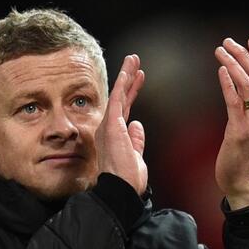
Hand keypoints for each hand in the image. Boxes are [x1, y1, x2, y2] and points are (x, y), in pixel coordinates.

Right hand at [95, 54, 147, 195]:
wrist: (122, 189)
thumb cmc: (128, 179)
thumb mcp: (135, 157)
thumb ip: (136, 140)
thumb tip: (138, 124)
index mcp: (115, 136)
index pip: (124, 109)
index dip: (131, 93)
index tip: (139, 79)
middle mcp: (109, 128)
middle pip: (121, 98)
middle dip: (129, 80)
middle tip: (135, 63)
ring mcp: (109, 125)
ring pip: (118, 94)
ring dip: (126, 75)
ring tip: (134, 60)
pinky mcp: (111, 123)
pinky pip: (117, 98)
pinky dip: (122, 83)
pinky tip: (128, 70)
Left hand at [214, 37, 248, 209]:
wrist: (244, 182)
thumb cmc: (247, 155)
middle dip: (243, 55)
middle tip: (228, 41)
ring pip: (247, 85)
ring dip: (233, 64)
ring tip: (220, 51)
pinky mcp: (239, 132)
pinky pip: (235, 103)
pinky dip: (228, 84)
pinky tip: (221, 71)